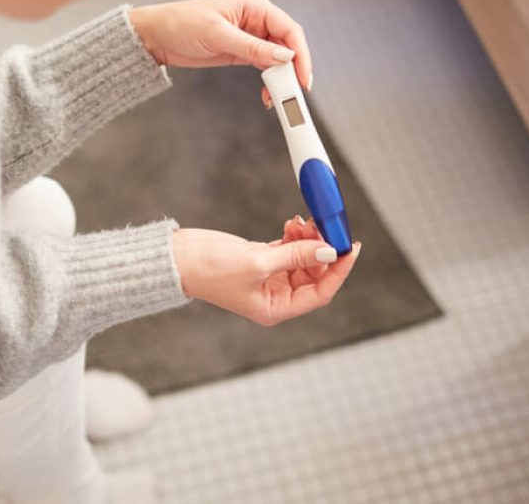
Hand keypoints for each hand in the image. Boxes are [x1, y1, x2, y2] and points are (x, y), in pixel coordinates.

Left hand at [129, 0, 312, 106]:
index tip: (302, 77)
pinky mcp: (241, 52)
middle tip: (293, 93)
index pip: (289, 29)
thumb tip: (284, 57)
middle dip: (293, 70)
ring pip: (277, 58)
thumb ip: (253, 47)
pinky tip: (268, 93)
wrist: (156, 37)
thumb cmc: (180, 24)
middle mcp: (255, 20)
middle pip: (287, 45)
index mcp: (254, 5)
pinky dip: (269, 81)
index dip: (300, 54)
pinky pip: (264, 66)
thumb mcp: (217, 34)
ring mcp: (250, 37)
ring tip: (279, 97)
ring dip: (281, 78)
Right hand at [172, 216, 359, 326]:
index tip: (350, 248)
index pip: (320, 293)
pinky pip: (289, 248)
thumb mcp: (258, 263)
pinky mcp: (262, 259)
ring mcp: (269, 277)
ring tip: (302, 221)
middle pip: (314, 274)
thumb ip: (296, 255)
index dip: (338, 271)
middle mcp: (276, 296)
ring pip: (303, 258)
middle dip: (322, 249)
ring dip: (308, 238)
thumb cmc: (210, 270)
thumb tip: (328, 251)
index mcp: (276, 308)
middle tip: (327, 225)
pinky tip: (293, 223)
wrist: (178, 259)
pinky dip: (295, 235)